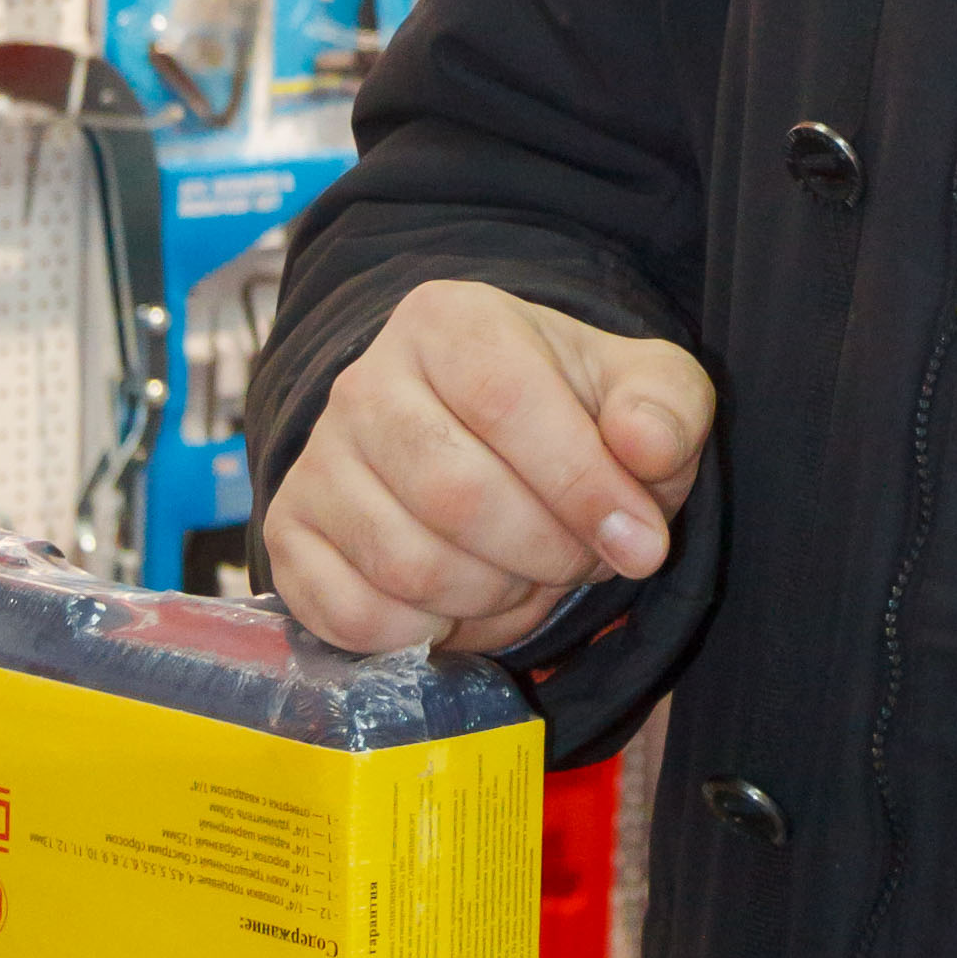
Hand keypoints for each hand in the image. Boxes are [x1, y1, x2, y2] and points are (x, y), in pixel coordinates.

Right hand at [262, 283, 712, 658]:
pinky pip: (353, 618)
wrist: (487, 443)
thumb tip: (646, 447)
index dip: (583, 486)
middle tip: (579, 561)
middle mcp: (365, 381)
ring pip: (407, 566)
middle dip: (544, 552)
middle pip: (456, 495)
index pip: (508, 403)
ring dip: (493, 598)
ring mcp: (317, 460)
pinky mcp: (291, 534)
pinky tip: (463, 606)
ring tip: (525, 574)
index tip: (641, 543)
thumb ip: (665, 408)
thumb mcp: (643, 390)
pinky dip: (426, 636)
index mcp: (450, 321)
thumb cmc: (573, 412)